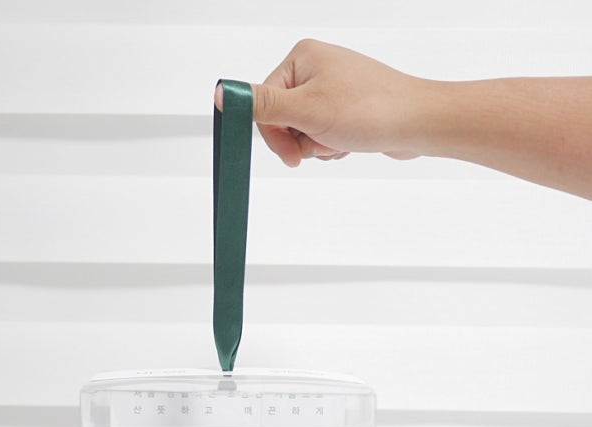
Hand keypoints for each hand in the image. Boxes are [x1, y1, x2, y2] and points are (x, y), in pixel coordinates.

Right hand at [215, 39, 422, 166]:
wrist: (418, 123)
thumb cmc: (371, 110)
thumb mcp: (306, 110)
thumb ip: (262, 104)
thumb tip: (223, 93)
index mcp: (301, 57)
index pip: (264, 102)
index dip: (275, 134)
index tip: (291, 153)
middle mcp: (315, 67)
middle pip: (282, 118)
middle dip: (299, 141)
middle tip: (320, 145)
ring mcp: (332, 87)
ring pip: (301, 130)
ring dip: (316, 145)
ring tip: (340, 140)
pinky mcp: (345, 106)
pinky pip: (320, 133)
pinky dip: (330, 144)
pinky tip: (348, 142)